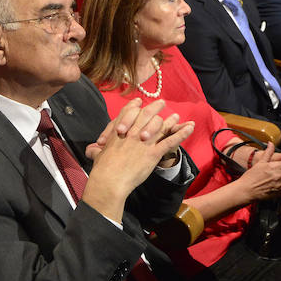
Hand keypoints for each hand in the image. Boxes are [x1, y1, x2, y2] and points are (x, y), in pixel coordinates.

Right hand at [83, 100, 193, 218]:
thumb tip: (90, 150)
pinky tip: (190, 127)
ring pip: (161, 126)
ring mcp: (144, 141)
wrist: (110, 179)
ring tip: (177, 117)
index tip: (140, 102)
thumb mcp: (96, 155)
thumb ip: (95, 150)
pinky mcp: (153, 153)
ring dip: (170, 120)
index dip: (136, 106)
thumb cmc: (102, 168)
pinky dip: (182, 133)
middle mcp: (133, 132)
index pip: (129, 112)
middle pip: (147, 114)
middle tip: (162, 103)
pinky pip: (170, 141)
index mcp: (119, 130)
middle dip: (155, 107)